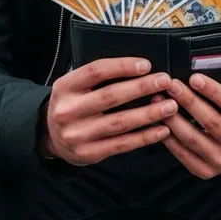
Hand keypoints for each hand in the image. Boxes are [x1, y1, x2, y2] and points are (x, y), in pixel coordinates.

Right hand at [39, 57, 177, 165]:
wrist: (49, 136)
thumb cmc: (72, 102)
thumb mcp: (75, 85)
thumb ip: (99, 77)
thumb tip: (141, 67)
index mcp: (65, 86)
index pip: (96, 71)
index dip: (123, 66)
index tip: (147, 64)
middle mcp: (68, 110)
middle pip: (111, 96)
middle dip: (142, 88)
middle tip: (166, 81)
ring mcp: (78, 135)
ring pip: (120, 122)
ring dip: (149, 113)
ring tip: (171, 106)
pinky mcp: (88, 154)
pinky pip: (122, 145)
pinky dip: (145, 137)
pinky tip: (162, 130)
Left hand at [153, 74, 220, 179]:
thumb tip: (195, 78)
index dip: (213, 90)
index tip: (194, 78)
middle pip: (211, 121)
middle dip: (189, 101)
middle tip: (172, 86)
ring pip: (193, 138)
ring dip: (174, 118)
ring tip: (160, 101)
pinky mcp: (205, 172)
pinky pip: (183, 153)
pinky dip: (169, 137)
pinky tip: (160, 122)